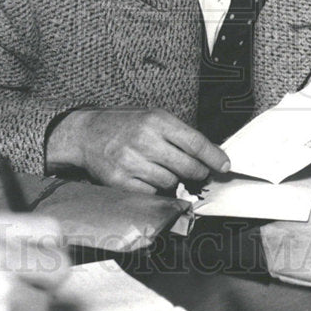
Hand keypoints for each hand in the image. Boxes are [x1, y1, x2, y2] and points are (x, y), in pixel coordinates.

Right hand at [47, 107, 229, 192]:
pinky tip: (146, 176)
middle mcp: (145, 140)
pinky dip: (154, 189)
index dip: (214, 157)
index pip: (195, 142)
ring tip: (160, 168)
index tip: (224, 165)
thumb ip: (177, 134)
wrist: (86, 133)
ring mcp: (132, 162)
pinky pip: (152, 193)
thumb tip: (208, 155)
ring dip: (172, 180)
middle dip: (197, 172)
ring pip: (171, 182)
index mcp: (156, 120)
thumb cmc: (123, 124)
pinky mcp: (120, 181)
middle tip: (196, 171)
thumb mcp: (151, 117)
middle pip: (188, 167)